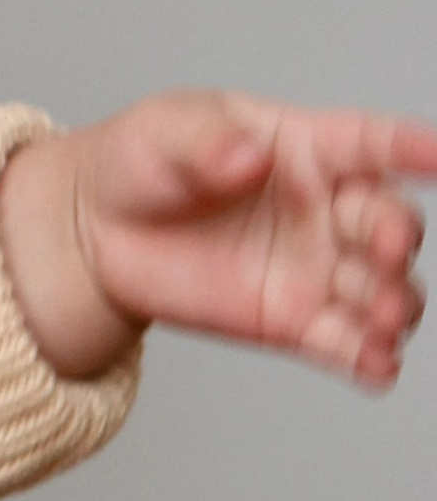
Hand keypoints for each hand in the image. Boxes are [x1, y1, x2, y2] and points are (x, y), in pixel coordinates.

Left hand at [0, 94, 436, 388]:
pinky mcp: (294, 323)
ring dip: (394, 305)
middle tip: (385, 248)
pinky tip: (377, 368)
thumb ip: (207, 141)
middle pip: (388, 222)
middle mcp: (325, 210)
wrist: (95, 232)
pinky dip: (368, 359)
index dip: (412, 145)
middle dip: (396, 236)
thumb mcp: (163, 132)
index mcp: (304, 147)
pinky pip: (345, 345)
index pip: (372, 142)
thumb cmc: (141, 162)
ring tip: (381, 319)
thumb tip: (249, 156)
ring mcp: (316, 269)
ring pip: (381, 290)